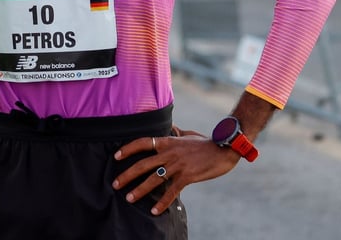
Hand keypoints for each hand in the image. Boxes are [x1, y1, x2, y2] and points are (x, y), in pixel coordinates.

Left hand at [112, 134, 238, 215]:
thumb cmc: (206, 143)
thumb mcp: (188, 135)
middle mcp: (169, 153)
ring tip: (129, 198)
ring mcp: (178, 165)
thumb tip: (170, 129)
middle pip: (143, 164)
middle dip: (127, 174)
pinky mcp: (187, 176)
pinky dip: (162, 202)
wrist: (224, 148)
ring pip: (154, 179)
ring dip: (140, 190)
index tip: (116, 156)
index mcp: (168, 141)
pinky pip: (171, 191)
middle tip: (115, 183)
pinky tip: (154, 211)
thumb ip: (176, 134)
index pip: (143, 142)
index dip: (128, 149)